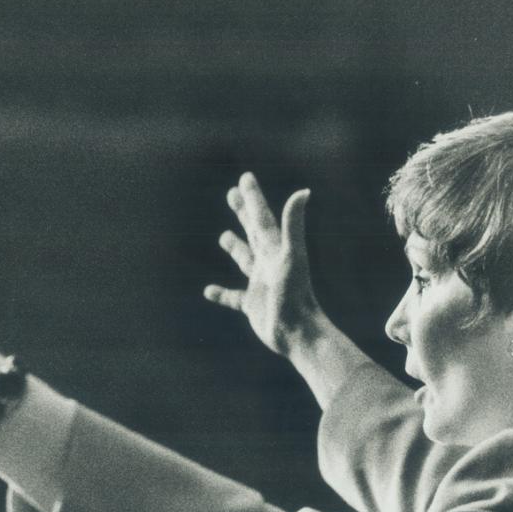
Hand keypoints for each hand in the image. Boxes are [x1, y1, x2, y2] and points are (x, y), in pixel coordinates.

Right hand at [203, 173, 319, 355]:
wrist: (298, 333)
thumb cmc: (295, 295)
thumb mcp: (292, 256)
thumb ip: (293, 225)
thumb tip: (304, 191)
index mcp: (275, 249)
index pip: (262, 218)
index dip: (253, 198)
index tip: (245, 178)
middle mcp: (268, 263)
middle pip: (253, 232)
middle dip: (243, 213)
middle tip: (231, 194)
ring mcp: (260, 283)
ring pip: (245, 260)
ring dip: (235, 247)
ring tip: (224, 236)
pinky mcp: (252, 305)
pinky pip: (233, 297)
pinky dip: (221, 293)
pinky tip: (208, 291)